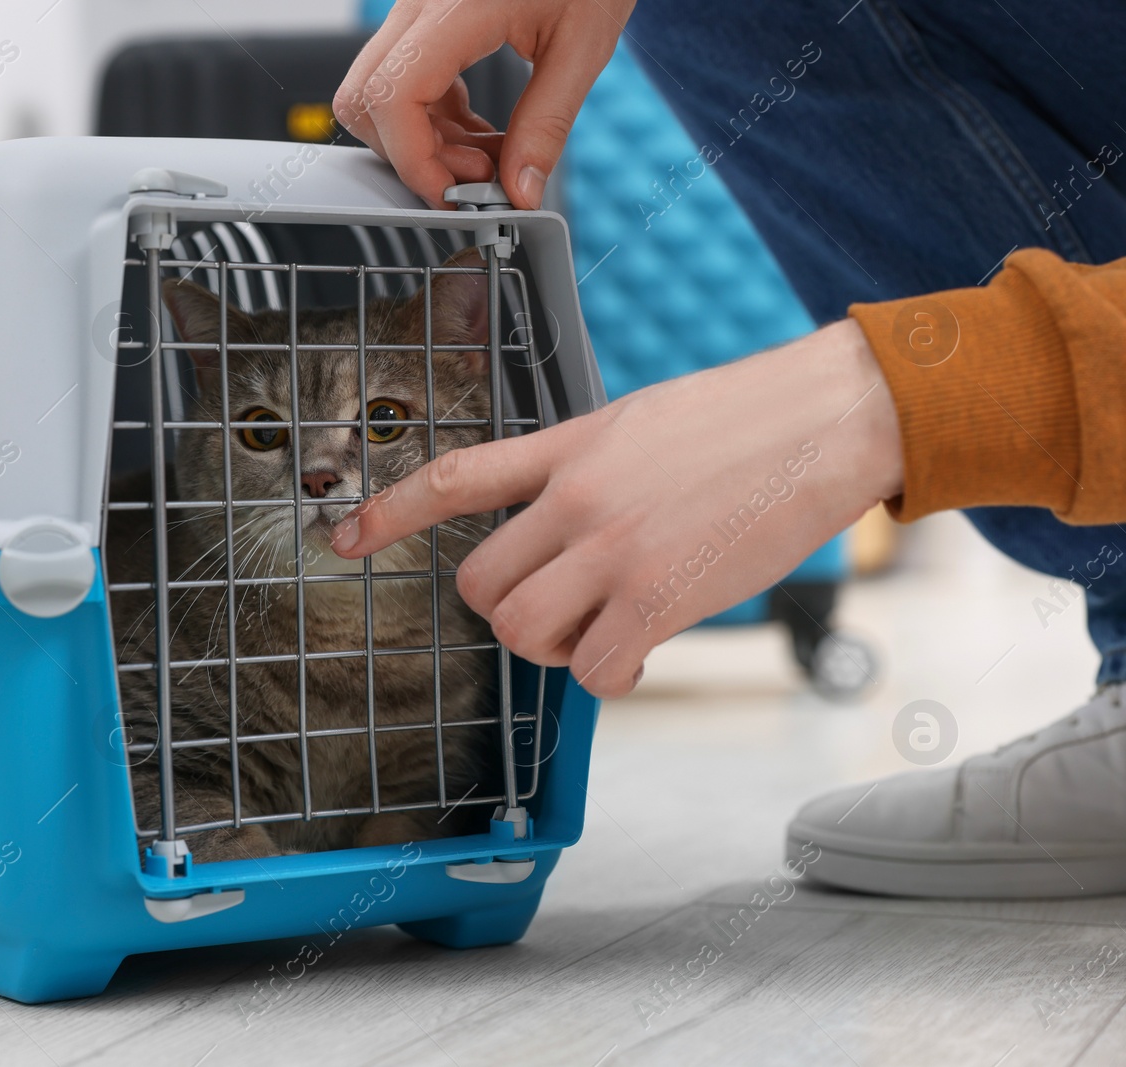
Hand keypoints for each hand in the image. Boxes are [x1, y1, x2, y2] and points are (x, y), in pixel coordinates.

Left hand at [330, 320, 903, 697]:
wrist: (830, 417)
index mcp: (566, 448)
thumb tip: (559, 531)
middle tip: (563, 608)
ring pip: (524, 634)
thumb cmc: (745, 419)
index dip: (389, 512)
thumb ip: (581, 470)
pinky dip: (612, 674)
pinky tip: (645, 647)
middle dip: (509, 611)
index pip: (453, 479)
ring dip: (556, 647)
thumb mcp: (637, 422)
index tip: (343, 539)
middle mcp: (575, 499)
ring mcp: (614, 550)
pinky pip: (595, 672)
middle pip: (479, 587)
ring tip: (606, 627)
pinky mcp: (660, 598)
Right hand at [334, 0, 633, 209]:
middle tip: (475, 175)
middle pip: (366, 100)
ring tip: (486, 155)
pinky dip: (431, 121)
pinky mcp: (422, 18)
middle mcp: (420, 0)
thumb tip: (519, 191)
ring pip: (377, 95)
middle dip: (414, 155)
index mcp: (458, 3)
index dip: (414, 160)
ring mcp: (415, 7)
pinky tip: (477, 130)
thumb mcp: (583, 46)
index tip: (453, 193)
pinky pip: (401, 82)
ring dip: (423, 142)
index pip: (393, 96)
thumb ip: (546, 124)